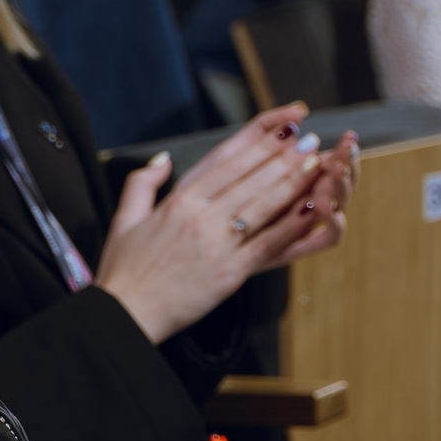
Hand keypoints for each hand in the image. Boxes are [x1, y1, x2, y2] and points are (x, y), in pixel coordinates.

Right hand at [94, 105, 351, 343]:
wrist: (125, 313)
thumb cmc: (123, 270)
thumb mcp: (124, 218)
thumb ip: (142, 182)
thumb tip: (164, 159)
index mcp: (178, 200)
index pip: (226, 160)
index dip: (258, 140)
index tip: (282, 126)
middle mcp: (200, 216)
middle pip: (251, 176)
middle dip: (284, 155)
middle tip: (309, 139)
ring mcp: (217, 243)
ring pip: (264, 203)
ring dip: (294, 180)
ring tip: (316, 163)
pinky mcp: (231, 271)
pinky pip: (268, 242)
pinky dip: (292, 224)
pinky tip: (312, 208)